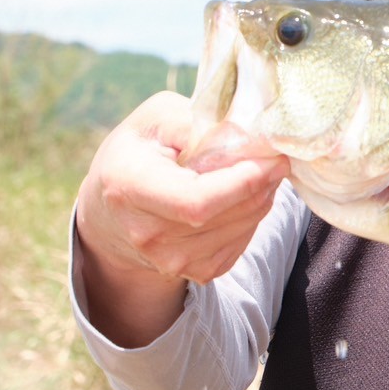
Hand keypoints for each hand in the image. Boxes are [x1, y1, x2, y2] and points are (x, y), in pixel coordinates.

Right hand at [74, 91, 288, 344]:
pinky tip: (244, 196)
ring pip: (239, 230)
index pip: (195, 200)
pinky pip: (240, 244)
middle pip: (223, 216)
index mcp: (129, 186)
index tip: (272, 158)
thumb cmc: (139, 150)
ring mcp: (169, 260)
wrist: (111, 209)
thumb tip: (245, 134)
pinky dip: (253, 218)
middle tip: (277, 159)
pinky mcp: (194, 272)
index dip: (242, 183)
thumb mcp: (157, 117)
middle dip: (261, 185)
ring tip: (261, 173)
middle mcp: (145, 232)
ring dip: (262, 199)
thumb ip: (196, 120)